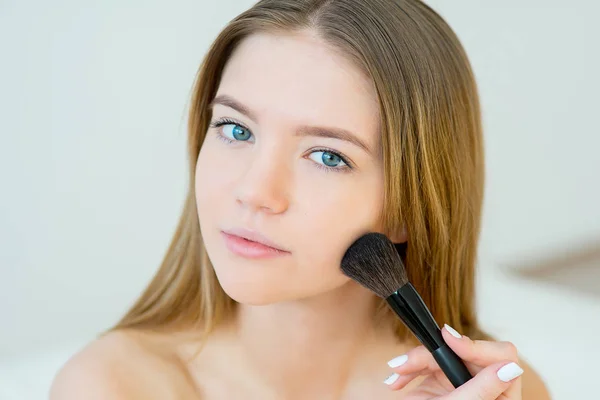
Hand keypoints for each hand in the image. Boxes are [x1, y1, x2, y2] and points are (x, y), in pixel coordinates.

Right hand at [384, 324, 522, 398]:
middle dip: (433, 354)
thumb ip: (483, 388)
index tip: (448, 339)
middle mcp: (483, 385)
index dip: (475, 345)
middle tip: (410, 362)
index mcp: (501, 396)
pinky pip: (425, 361)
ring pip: (442, 352)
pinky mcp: (440, 379)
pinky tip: (396, 380)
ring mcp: (461, 381)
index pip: (501, 356)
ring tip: (397, 372)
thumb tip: (510, 367)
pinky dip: (408, 369)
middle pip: (466, 350)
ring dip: (415, 361)